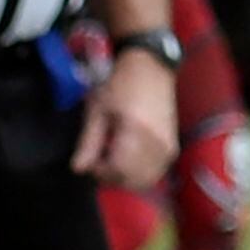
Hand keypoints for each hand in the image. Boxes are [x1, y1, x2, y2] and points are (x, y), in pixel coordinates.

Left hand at [71, 41, 176, 188]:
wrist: (150, 68)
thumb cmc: (122, 83)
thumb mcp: (98, 110)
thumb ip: (88, 142)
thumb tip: (78, 168)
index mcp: (137, 132)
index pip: (118, 170)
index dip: (100, 172)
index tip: (90, 162)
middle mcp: (157, 144)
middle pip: (132, 180)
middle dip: (112, 177)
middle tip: (99, 162)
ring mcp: (168, 148)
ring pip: (144, 181)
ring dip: (126, 177)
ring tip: (113, 158)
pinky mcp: (172, 149)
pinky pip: (155, 173)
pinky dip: (139, 173)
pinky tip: (128, 157)